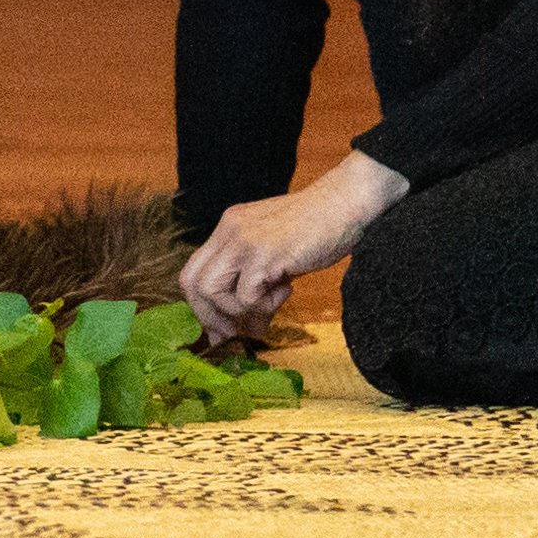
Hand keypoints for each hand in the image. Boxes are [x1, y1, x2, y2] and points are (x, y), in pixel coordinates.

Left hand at [181, 150, 406, 341]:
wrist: (346, 204)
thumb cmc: (318, 229)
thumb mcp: (275, 253)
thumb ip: (254, 282)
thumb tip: (245, 329)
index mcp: (228, 229)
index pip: (193, 272)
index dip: (202, 306)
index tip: (221, 329)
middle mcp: (228, 231)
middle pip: (192, 283)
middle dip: (210, 317)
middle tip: (235, 333)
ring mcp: (244, 241)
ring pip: (210, 291)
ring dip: (236, 312)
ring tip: (269, 306)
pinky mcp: (264, 253)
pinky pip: (245, 296)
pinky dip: (263, 306)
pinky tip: (286, 289)